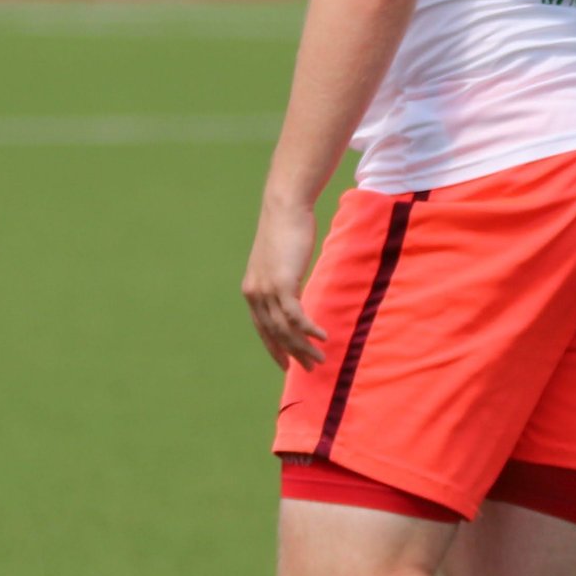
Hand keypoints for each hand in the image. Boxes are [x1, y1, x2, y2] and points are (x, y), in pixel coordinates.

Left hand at [242, 196, 326, 370]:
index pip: (262, 329)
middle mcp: (255, 294)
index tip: (287, 365)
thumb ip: (284, 281)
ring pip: (285, 330)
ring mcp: (267, 290)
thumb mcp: (281, 261)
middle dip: (293, 354)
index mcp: (252, 290)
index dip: (274, 349)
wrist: (285, 207)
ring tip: (320, 358)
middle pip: (274, 334)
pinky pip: (296, 317)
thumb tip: (295, 295)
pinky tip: (323, 337)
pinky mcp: (282, 284)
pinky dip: (310, 330)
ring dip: (304, 347)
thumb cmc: (287, 229)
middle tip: (311, 368)